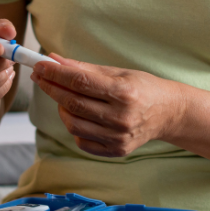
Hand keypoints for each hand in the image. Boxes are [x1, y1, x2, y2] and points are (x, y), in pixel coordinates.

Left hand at [31, 57, 184, 157]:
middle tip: (41, 77)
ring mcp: (118, 137)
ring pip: (73, 124)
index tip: (40, 65)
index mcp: (124, 92)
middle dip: (51, 88)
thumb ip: (85, 68)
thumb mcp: (118, 72)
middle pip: (73, 103)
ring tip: (63, 97)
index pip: (80, 81)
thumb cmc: (143, 88)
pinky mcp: (116, 150)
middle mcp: (121, 117)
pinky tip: (79, 115)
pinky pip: (82, 140)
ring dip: (61, 108)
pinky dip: (74, 126)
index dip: (56, 73)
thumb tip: (54, 60)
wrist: (168, 113)